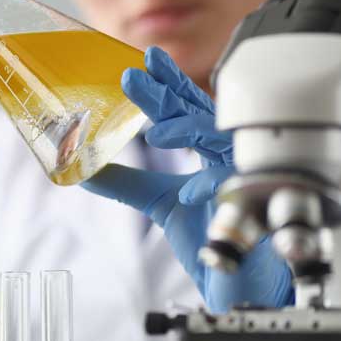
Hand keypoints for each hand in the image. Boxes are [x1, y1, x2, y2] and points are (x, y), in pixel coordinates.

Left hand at [82, 46, 292, 312]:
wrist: (239, 282)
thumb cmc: (211, 235)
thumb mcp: (158, 202)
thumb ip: (125, 182)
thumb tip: (83, 168)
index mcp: (207, 149)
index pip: (188, 107)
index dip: (170, 82)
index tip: (148, 59)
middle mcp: (227, 156)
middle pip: (200, 114)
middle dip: (167, 93)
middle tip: (134, 78)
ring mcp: (245, 178)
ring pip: (224, 140)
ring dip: (189, 131)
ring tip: (157, 133)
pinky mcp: (258, 207)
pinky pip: (239, 188)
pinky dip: (213, 187)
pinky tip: (190, 192)